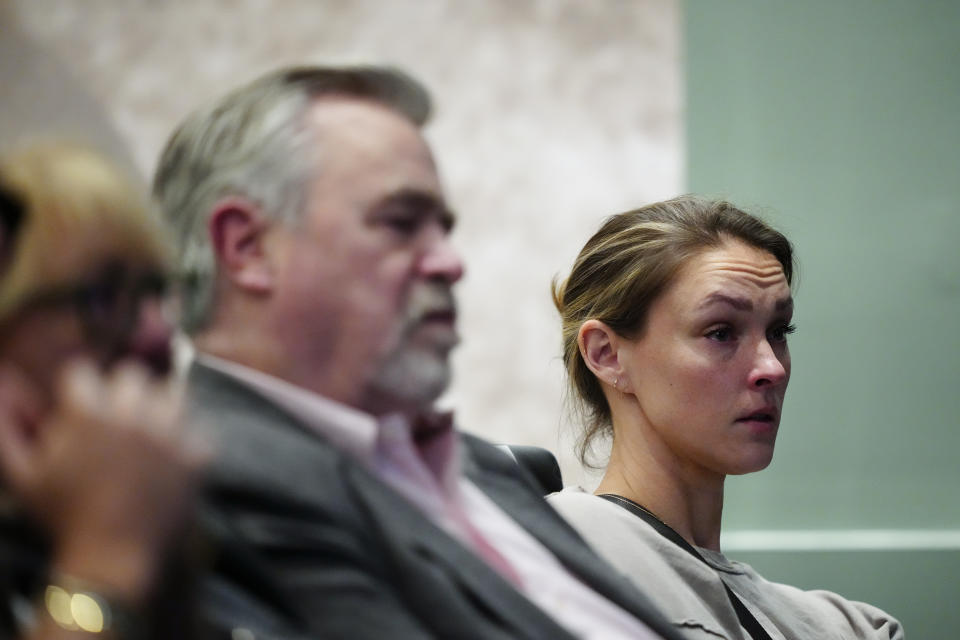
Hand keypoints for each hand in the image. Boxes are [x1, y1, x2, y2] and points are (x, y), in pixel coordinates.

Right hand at [0, 359, 207, 599]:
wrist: (112, 557)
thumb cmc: (62, 517)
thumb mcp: (23, 475)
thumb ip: (7, 430)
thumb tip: (2, 387)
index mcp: (87, 414)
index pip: (84, 371)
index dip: (81, 390)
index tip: (81, 408)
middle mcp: (131, 414)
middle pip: (132, 374)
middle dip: (121, 391)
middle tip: (116, 420)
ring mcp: (169, 432)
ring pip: (170, 393)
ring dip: (158, 407)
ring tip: (146, 434)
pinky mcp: (196, 453)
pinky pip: (198, 428)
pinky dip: (186, 439)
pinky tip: (170, 457)